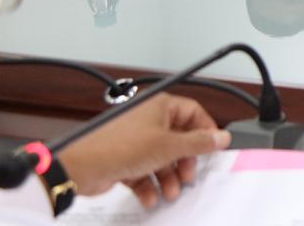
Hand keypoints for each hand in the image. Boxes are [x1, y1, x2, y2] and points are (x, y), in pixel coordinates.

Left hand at [59, 94, 229, 208]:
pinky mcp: (124, 158)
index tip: (212, 149)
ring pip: (161, 158)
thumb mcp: (169, 146)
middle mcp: (148, 120)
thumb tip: (221, 137)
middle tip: (188, 176)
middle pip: (178, 139)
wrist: (82, 166)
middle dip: (184, 161)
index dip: (205, 131)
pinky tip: (151, 196)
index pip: (193, 113)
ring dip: (167, 177)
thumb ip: (198, 143)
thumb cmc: (120, 146)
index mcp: (160, 106)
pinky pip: (144, 170)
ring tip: (169, 191)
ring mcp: (135, 140)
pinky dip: (149, 184)